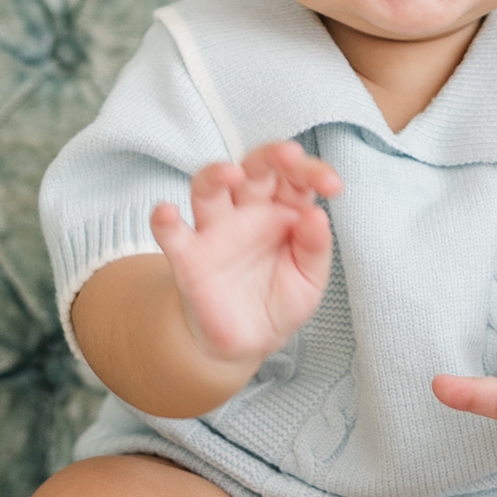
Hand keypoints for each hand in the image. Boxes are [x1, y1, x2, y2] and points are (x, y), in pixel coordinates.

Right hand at [150, 141, 340, 368]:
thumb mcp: (309, 280)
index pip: (296, 178)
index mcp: (283, 210)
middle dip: (270, 156)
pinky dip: (164, 220)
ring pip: (208, 187)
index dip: (313, 172)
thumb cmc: (280, 300)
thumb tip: (317, 214)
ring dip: (216, 174)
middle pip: (253, 168)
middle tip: (287, 155)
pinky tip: (166, 213)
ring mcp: (216, 230)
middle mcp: (248, 211)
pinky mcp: (188, 256)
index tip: (332, 185)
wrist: (246, 341)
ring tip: (232, 174)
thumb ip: (314, 248)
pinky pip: (171, 233)